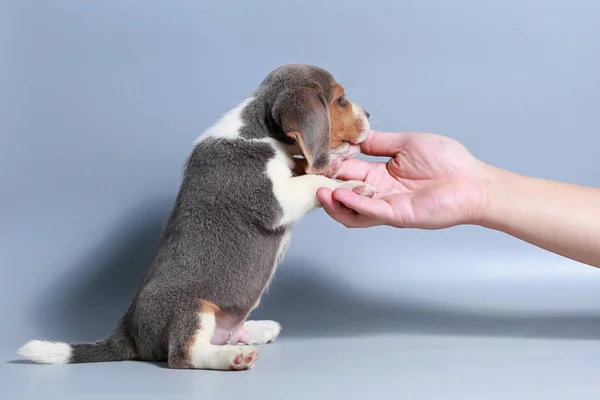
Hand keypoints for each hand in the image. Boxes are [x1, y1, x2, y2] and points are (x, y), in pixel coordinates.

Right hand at [316, 130, 492, 228]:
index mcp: (379, 173)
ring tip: (317, 190)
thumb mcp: (406, 143)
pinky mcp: (398, 215)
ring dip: (332, 201)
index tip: (310, 155)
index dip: (328, 164)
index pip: (346, 169)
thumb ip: (380, 142)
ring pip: (350, 209)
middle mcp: (378, 192)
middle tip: (304, 175)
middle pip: (342, 190)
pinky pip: (370, 212)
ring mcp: (386, 206)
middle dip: (322, 184)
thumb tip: (356, 135)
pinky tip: (340, 194)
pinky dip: (353, 204)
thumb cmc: (447, 161)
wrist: (473, 182)